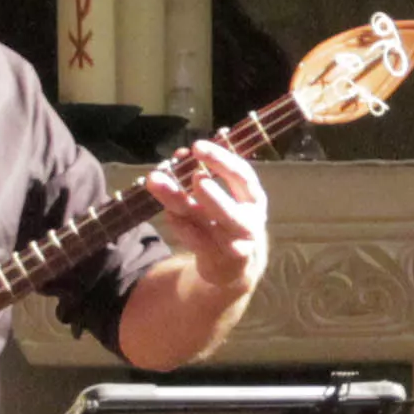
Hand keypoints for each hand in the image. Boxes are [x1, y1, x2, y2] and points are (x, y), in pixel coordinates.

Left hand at [139, 140, 269, 301]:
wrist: (232, 266)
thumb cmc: (225, 221)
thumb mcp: (219, 196)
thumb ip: (199, 175)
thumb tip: (180, 154)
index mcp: (254, 198)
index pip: (242, 175)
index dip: (221, 160)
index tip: (197, 146)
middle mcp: (249, 222)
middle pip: (230, 210)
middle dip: (210, 193)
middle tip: (191, 175)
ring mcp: (234, 245)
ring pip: (208, 226)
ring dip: (183, 204)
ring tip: (160, 184)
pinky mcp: (217, 259)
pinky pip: (196, 241)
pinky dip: (180, 225)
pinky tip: (168, 213)